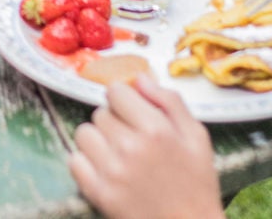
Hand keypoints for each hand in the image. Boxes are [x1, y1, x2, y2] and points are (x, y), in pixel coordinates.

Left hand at [69, 77, 221, 218]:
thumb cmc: (196, 183)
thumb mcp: (196, 136)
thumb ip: (169, 101)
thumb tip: (140, 77)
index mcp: (155, 129)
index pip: (115, 91)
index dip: (124, 99)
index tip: (132, 112)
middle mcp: (130, 147)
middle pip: (100, 112)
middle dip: (114, 121)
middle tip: (131, 139)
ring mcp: (112, 171)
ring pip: (83, 133)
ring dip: (97, 140)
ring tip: (117, 154)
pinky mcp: (98, 193)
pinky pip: (74, 160)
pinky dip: (86, 163)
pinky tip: (106, 169)